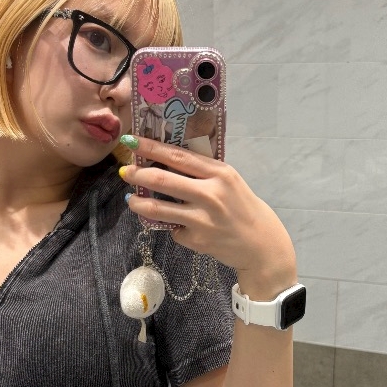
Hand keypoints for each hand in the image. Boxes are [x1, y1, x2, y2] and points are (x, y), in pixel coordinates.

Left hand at [121, 137, 296, 294]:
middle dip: (138, 173)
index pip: (178, 156)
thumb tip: (165, 161)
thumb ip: (203, 172)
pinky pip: (173, 229)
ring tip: (131, 199)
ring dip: (138, 202)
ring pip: (157, 208)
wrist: (261, 245)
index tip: (132, 140)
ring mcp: (202, 219)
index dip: (151, 147)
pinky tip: (179, 226)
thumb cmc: (243, 209)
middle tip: (125, 171)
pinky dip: (171, 226)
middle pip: (162, 179)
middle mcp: (210, 194)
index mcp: (220, 173)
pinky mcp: (196, 240)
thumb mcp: (229, 182)